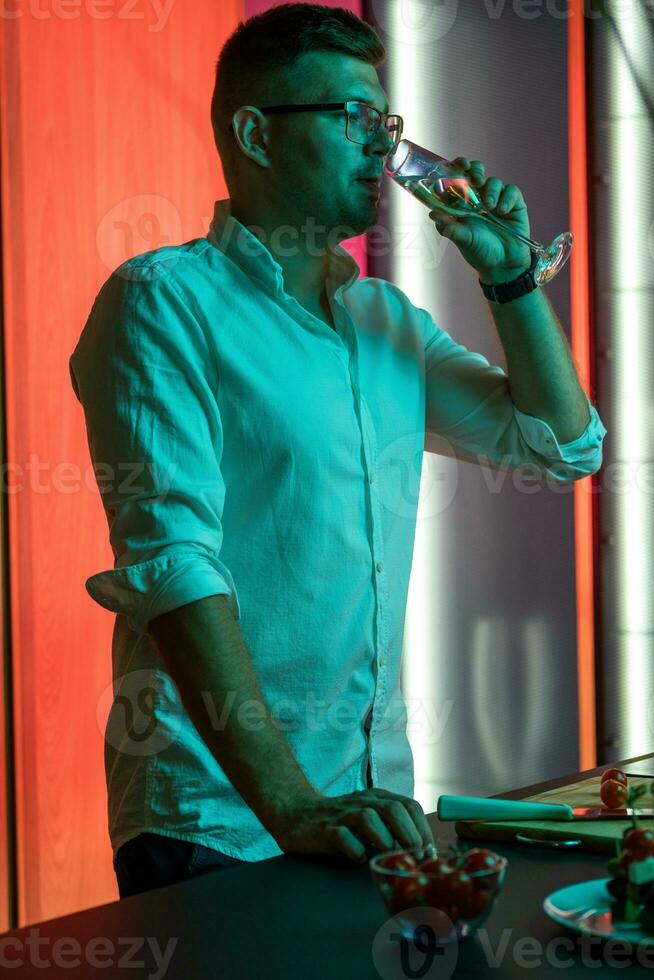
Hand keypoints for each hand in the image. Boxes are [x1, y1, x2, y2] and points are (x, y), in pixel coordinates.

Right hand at [267, 787, 434, 864]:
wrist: (296, 813)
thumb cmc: (340, 821)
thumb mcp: (369, 817)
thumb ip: (392, 828)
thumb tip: (423, 852)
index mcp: (377, 798)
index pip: (409, 806)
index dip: (423, 829)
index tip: (429, 853)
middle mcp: (362, 802)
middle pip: (393, 809)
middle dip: (410, 835)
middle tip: (416, 858)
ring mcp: (342, 815)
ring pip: (369, 818)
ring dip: (385, 839)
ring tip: (390, 858)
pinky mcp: (324, 829)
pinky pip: (341, 836)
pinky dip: (353, 849)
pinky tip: (358, 859)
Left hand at [429, 156, 531, 283]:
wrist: (502, 265)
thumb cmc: (479, 252)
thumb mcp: (462, 240)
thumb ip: (448, 227)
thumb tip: (433, 213)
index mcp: (464, 203)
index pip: (459, 178)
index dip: (458, 167)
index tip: (458, 165)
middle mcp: (479, 198)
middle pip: (477, 172)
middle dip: (475, 171)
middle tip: (476, 179)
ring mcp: (497, 200)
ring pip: (494, 181)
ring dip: (491, 190)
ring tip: (489, 207)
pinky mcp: (514, 204)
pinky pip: (511, 191)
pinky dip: (506, 198)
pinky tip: (503, 211)